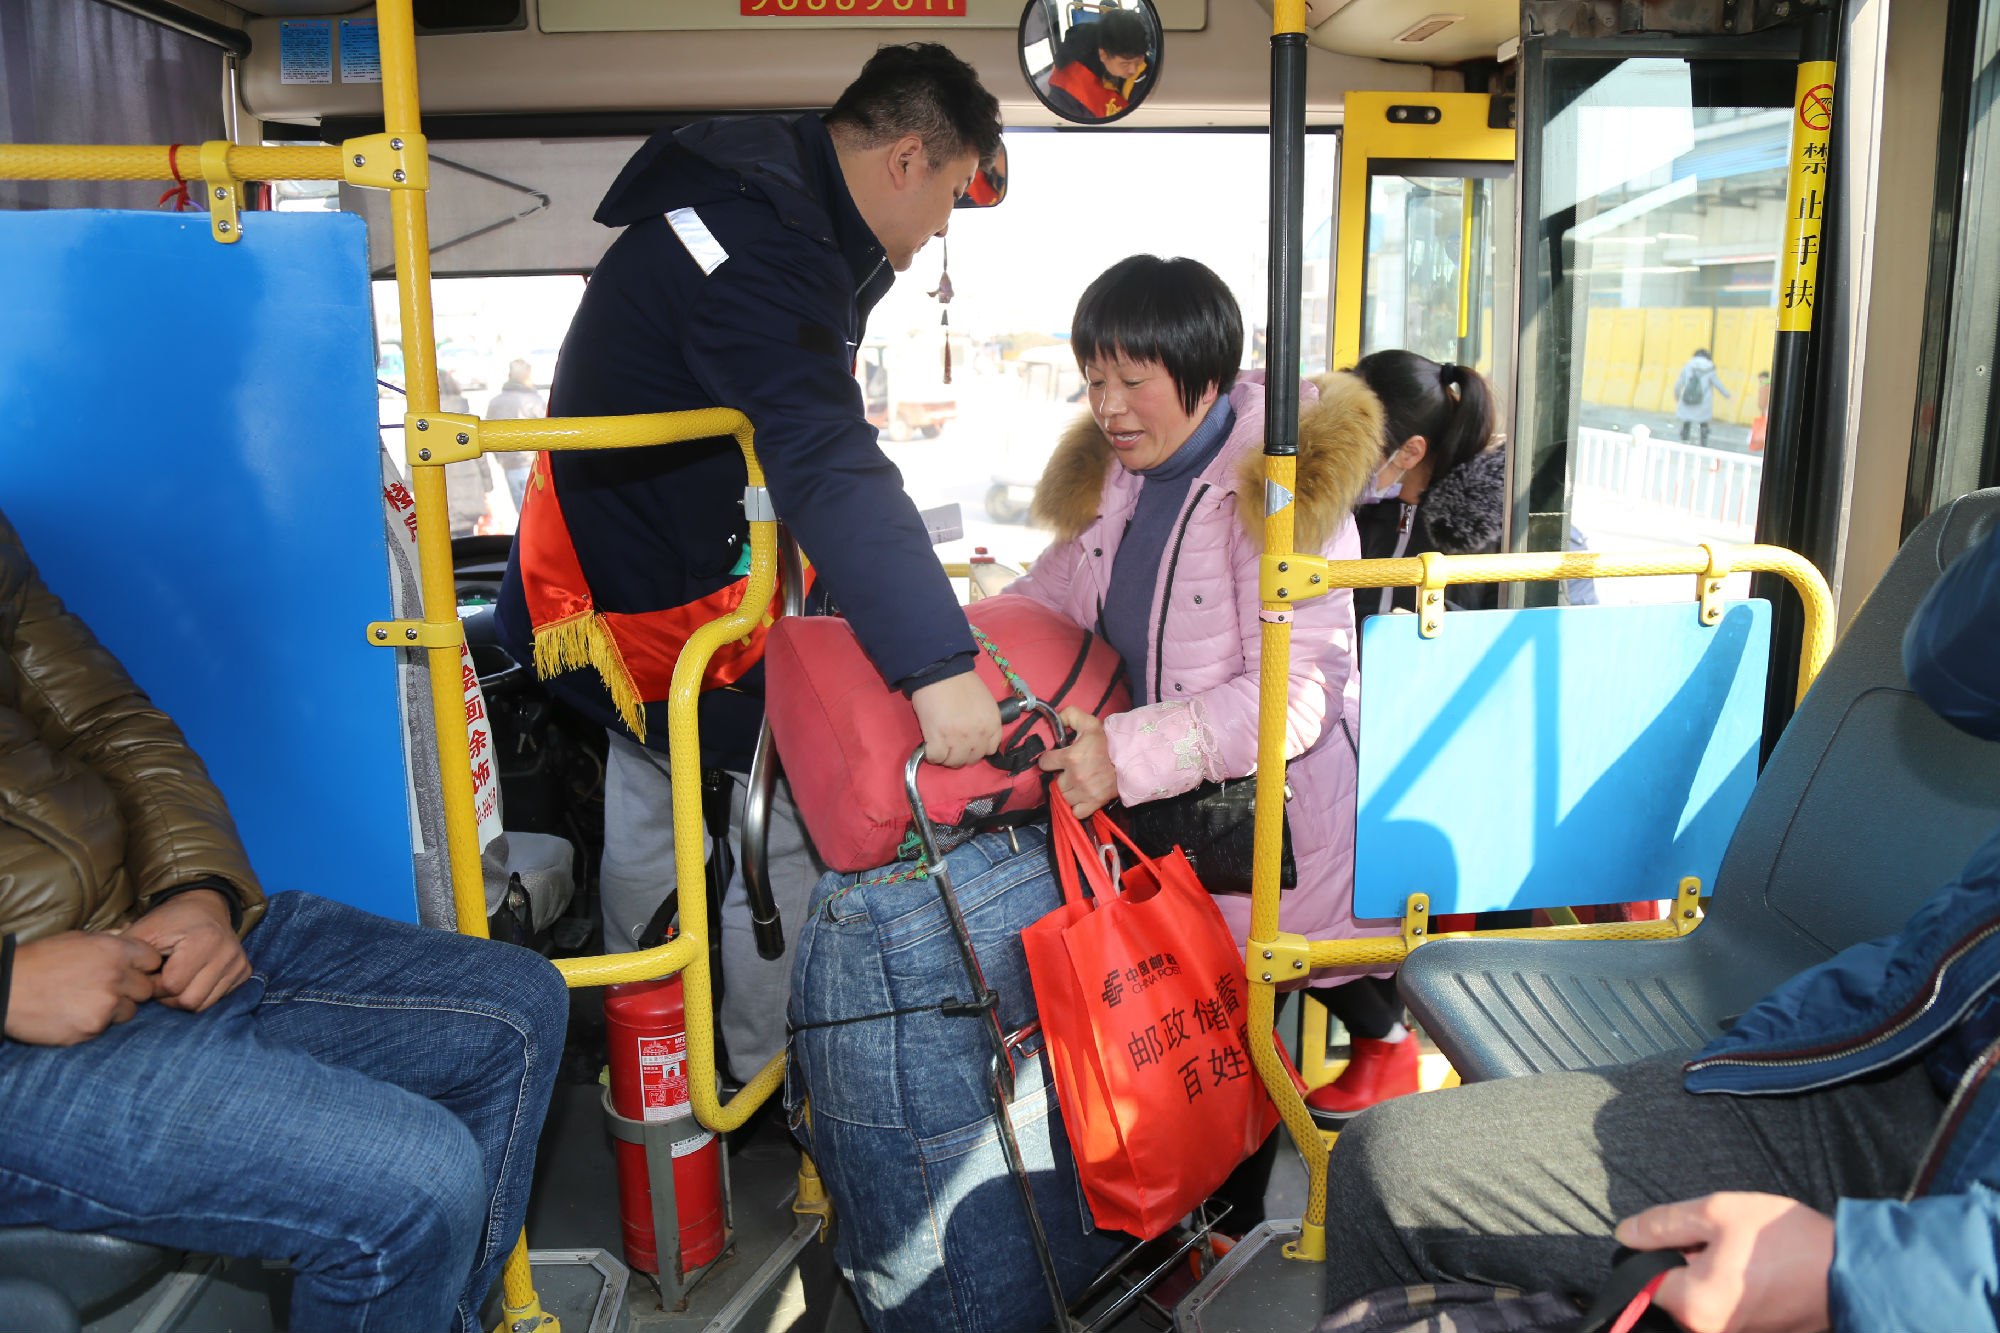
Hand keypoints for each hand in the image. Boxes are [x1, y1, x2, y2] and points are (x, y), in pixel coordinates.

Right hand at [4, 932, 161, 1044]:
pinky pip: (106, 1028)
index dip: (142, 967)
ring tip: (85, 1002)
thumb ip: (109, 942)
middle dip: (131, 990)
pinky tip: (73, 1014)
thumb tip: (130, 938)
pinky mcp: (92, 1026)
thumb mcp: (76, 939)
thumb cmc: (38, 961)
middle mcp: (116, 975)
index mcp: (114, 949)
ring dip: (114, 1009)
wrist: (5, 988)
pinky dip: (94, 1023)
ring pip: (130, 1011)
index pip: (153, 960)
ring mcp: (106, 1003)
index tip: (131, 971)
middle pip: (146, 988)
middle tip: (106, 990)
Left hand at [124, 889, 250, 1012]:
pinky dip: (200, 995)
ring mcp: (238, 963)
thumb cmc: (171, 920)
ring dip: (183, 997)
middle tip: (161, 979)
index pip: (172, 986)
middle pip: (189, 1000)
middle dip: (168, 995)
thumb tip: (114, 979)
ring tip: (176, 979)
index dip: (153, 985)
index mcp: (204, 940)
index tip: (150, 973)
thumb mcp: (146, 929)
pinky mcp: (244, 971)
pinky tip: (193, 978)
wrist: (206, 906)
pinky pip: (216, 1000)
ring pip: (202, 1005)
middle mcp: (228, 953)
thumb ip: (128, 954)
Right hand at [911, 671, 1002, 767]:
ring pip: (954, 762)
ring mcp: (958, 739)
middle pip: (972, 759)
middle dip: (962, 754)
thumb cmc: (961, 682)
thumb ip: (985, 721)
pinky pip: (936, 758)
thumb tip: (977, 735)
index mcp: (992, 723)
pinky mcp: (938, 739)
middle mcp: (978, 734)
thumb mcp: (985, 702)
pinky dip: (932, 755)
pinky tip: (930, 745)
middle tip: (952, 745)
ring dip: (946, 757)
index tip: (969, 744)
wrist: (940, 671)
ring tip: (940, 746)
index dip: (978, 748)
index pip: (990, 750)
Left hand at [1038, 707, 1118, 817]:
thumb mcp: (1090, 722)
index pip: (1045, 762)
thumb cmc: (1109, 741)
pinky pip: (1076, 812)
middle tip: (1070, 772)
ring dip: (1068, 792)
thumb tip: (1056, 718)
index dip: (1048, 760)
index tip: (1055, 759)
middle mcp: (1075, 776)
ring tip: (1076, 784)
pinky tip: (1081, 798)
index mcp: (1070, 757)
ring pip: (1064, 797)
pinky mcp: (1094, 803)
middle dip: (1060, 777)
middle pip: (1055, 783)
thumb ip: (1070, 715)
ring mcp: (1084, 792)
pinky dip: (1077, 807)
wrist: (1132, 757)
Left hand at [1615, 1192, 1832, 1332]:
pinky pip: (1726, 1308)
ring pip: (1701, 1298)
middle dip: (1688, 1260)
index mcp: (1693, 1306)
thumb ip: (1663, 1224)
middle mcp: (1709, 1332)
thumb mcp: (1717, 1212)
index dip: (1658, 1249)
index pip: (1645, 1278)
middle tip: (1724, 1240)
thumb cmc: (1785, 1240)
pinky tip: (1757, 1269)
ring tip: (1746, 1254)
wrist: (1851, 1272)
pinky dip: (1732, 1287)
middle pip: (1675, 1290)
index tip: (1687, 1234)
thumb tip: (1625, 1235)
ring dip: (1711, 1272)